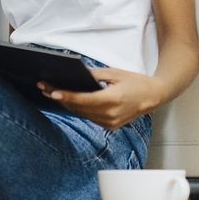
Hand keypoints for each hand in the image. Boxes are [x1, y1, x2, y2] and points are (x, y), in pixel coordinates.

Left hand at [37, 68, 164, 129]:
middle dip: (61, 97)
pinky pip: (89, 117)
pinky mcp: (111, 126)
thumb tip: (75, 75)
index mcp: (113, 100)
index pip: (84, 100)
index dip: (67, 96)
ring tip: (51, 92)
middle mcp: (111, 115)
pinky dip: (78, 109)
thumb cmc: (135, 82)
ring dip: (67, 104)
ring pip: (82, 114)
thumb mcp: (114, 73)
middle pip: (80, 108)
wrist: (154, 96)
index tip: (52, 92)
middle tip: (44, 87)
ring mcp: (111, 123)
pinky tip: (67, 100)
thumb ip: (94, 75)